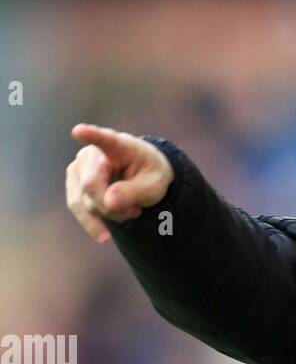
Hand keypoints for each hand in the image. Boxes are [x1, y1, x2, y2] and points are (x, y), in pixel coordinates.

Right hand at [66, 124, 173, 242]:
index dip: (90, 135)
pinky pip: (76, 207)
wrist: (142, 174)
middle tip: (135, 209)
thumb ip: (133, 192)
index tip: (78, 131)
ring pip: (84, 201)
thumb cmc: (150, 174)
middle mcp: (92, 153)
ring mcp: (79, 166)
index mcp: (118, 145)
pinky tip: (106, 232)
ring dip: (108, 215)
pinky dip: (94, 222)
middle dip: (112, 207)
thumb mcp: (153, 186)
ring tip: (129, 210)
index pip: (103, 139)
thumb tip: (108, 203)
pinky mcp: (74, 182)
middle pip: (91, 186)